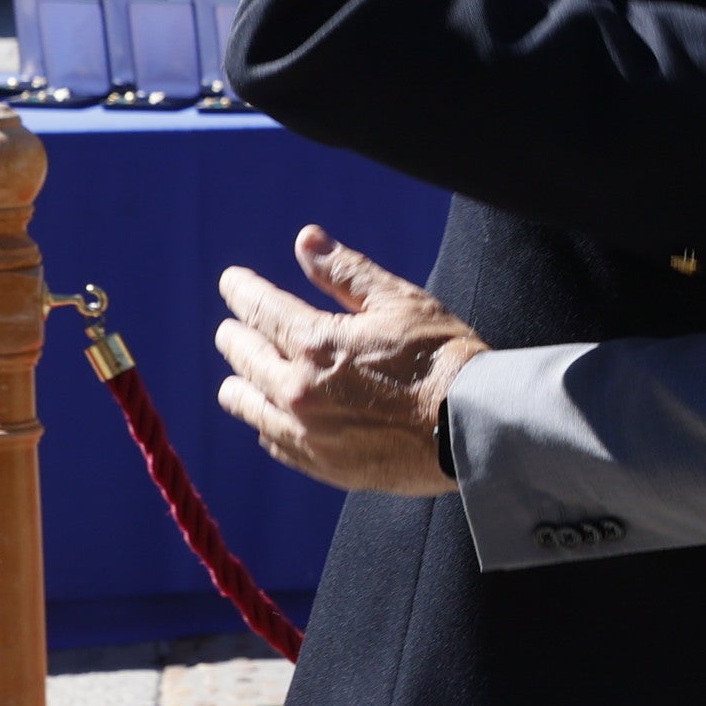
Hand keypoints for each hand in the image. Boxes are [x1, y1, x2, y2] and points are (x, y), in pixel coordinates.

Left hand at [215, 226, 489, 496]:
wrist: (473, 428)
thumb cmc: (442, 357)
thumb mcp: (399, 302)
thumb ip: (346, 272)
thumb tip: (306, 240)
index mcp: (315, 344)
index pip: (258, 309)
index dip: (241, 289)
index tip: (232, 281)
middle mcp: (298, 391)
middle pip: (242, 356)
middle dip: (236, 334)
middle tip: (235, 327)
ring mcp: (306, 433)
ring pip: (246, 404)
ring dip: (241, 382)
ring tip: (243, 376)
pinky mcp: (321, 465)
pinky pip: (273, 439)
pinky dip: (268, 420)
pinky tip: (276, 414)